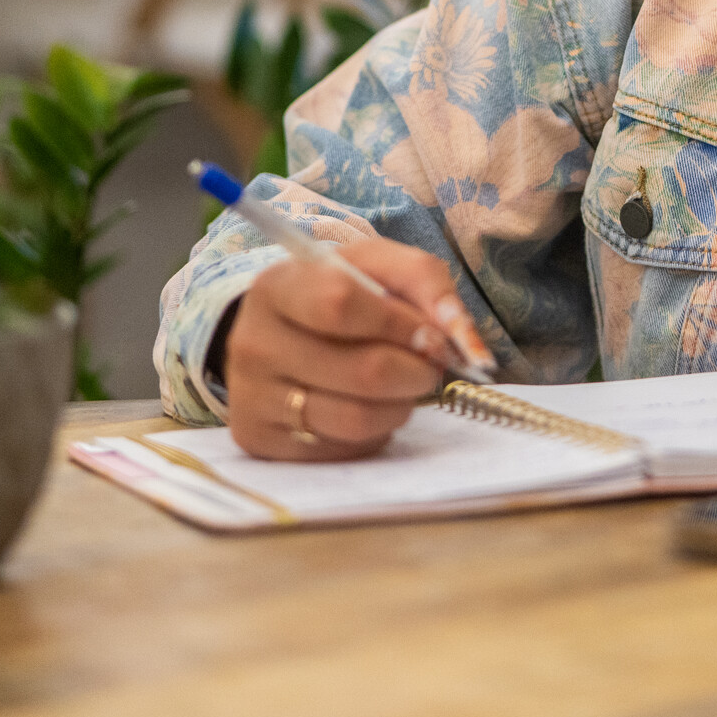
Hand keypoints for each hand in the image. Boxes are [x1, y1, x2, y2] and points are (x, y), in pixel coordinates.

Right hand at [226, 236, 486, 461]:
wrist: (278, 333)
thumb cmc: (337, 292)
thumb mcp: (376, 267)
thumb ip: (425, 283)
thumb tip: (464, 339)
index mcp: (278, 285)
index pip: (341, 305)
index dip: (400, 323)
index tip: (431, 333)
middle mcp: (254, 342)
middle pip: (360, 371)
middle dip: (415, 372)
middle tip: (429, 366)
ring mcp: (252, 396)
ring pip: (354, 418)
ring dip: (401, 405)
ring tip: (405, 387)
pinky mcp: (259, 440)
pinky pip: (341, 449)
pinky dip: (374, 432)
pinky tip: (371, 408)